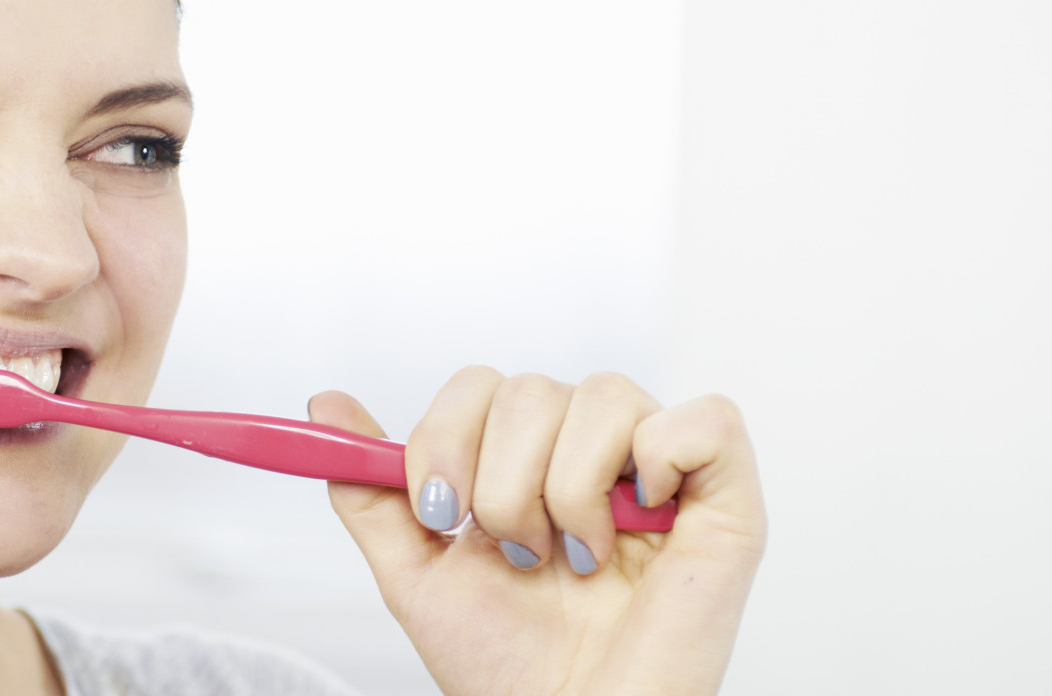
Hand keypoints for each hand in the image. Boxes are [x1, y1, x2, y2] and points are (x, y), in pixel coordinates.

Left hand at [310, 368, 764, 695]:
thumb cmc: (507, 667)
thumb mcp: (415, 575)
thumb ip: (371, 491)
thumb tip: (324, 405)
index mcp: (522, 460)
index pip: (479, 385)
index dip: (447, 438)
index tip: (441, 514)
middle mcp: (590, 452)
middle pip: (531, 388)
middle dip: (502, 483)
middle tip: (518, 555)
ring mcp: (660, 472)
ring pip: (605, 396)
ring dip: (568, 489)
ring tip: (576, 560)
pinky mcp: (726, 499)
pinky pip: (706, 419)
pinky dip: (662, 457)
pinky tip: (640, 520)